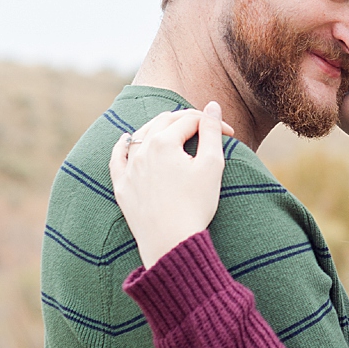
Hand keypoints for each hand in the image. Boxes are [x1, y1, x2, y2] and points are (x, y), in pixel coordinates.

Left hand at [107, 104, 234, 267]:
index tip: (231, 135)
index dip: (213, 123)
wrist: (170, 241)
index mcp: (164, 142)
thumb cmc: (196, 204)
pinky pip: (117, 157)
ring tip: (176, 129)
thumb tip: (211, 106)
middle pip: (164, 121)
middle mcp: (142, 149)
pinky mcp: (122, 185)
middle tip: (206, 127)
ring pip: (140, 134)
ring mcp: (128, 167)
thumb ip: (211, 131)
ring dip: (159, 126)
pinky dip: (124, 144)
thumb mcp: (212, 165)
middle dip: (187, 119)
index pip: (191, 120)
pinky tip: (127, 138)